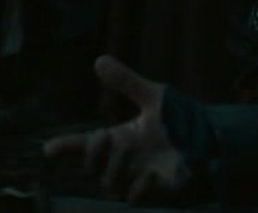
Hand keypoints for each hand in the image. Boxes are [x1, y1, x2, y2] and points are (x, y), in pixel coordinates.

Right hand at [42, 56, 192, 202]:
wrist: (209, 139)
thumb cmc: (178, 119)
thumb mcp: (152, 96)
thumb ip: (126, 81)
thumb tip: (99, 60)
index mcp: (120, 138)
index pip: (84, 144)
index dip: (66, 147)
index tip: (48, 148)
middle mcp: (124, 161)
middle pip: (91, 167)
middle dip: (92, 153)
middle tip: (105, 136)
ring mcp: (137, 177)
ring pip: (108, 183)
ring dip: (115, 166)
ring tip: (131, 150)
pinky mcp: (155, 190)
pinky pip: (134, 197)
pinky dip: (138, 187)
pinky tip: (151, 173)